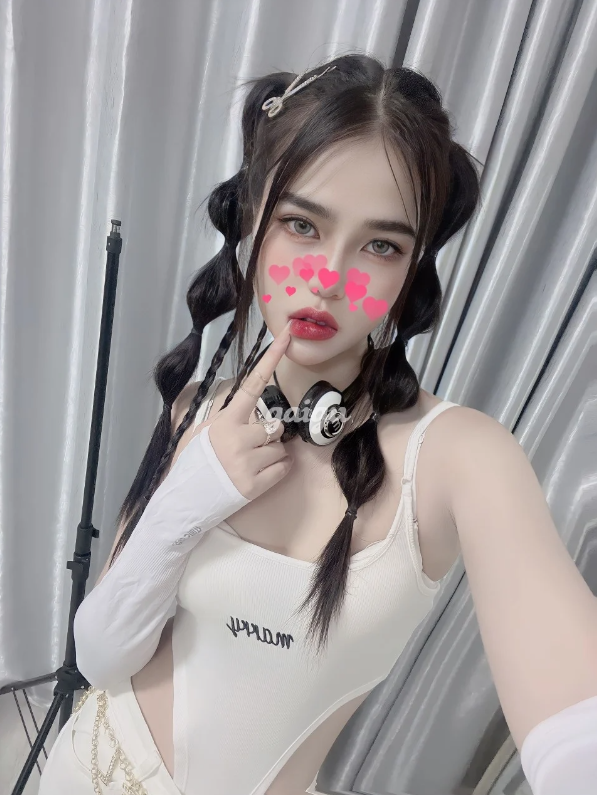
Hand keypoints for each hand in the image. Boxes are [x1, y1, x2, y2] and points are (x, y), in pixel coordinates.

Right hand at [192, 321, 292, 499]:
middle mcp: (239, 438)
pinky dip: (279, 469)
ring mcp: (248, 463)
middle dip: (268, 435)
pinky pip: (285, 467)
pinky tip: (258, 473)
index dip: (272, 357)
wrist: (184, 501)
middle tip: (248, 447)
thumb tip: (248, 400)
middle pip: (275, 425)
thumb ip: (227, 414)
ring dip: (272, 454)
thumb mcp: (203, 430)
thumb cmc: (194, 462)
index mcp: (225, 420)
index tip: (287, 335)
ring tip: (249, 463)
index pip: (253, 383)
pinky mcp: (257, 485)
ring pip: (281, 447)